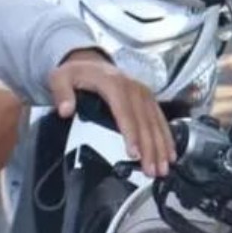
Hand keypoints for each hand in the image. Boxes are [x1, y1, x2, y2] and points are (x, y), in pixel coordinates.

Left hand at [48, 49, 176, 177]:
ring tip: (162, 168)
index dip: (131, 134)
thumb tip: (65, 109)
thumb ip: (62, 93)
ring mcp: (142, 92)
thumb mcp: (61, 78)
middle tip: (152, 170)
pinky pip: (160, 118)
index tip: (134, 154)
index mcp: (113, 84)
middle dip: (150, 148)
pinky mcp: (148, 98)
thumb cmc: (77, 73)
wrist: (90, 62)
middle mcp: (132, 88)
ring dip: (161, 146)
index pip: (124, 112)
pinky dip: (166, 137)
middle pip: (144, 121)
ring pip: (155, 122)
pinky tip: (170, 153)